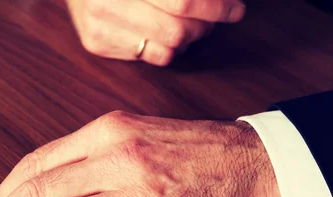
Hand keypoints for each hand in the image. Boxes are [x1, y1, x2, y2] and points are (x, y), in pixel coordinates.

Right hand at [67, 0, 245, 65]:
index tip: (235, 8)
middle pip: (178, 27)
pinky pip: (152, 56)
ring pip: (168, 46)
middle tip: (219, 15)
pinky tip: (168, 33)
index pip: (183, 1)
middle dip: (208, 23)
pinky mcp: (97, 43)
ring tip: (194, 24)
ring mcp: (99, 23)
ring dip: (191, 37)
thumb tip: (224, 4)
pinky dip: (170, 47)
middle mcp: (107, 0)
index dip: (216, 6)